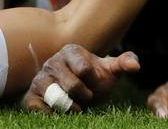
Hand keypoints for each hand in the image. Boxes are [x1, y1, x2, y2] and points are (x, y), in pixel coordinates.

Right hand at [22, 44, 139, 112]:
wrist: (75, 90)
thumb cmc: (94, 79)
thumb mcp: (110, 71)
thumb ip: (123, 64)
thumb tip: (136, 65)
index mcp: (71, 52)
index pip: (84, 69)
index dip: (93, 81)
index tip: (94, 82)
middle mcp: (52, 62)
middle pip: (72, 85)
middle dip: (84, 96)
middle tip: (86, 96)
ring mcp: (40, 78)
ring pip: (55, 97)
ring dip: (70, 107)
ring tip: (75, 106)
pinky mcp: (31, 95)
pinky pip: (37, 107)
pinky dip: (51, 114)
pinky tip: (60, 112)